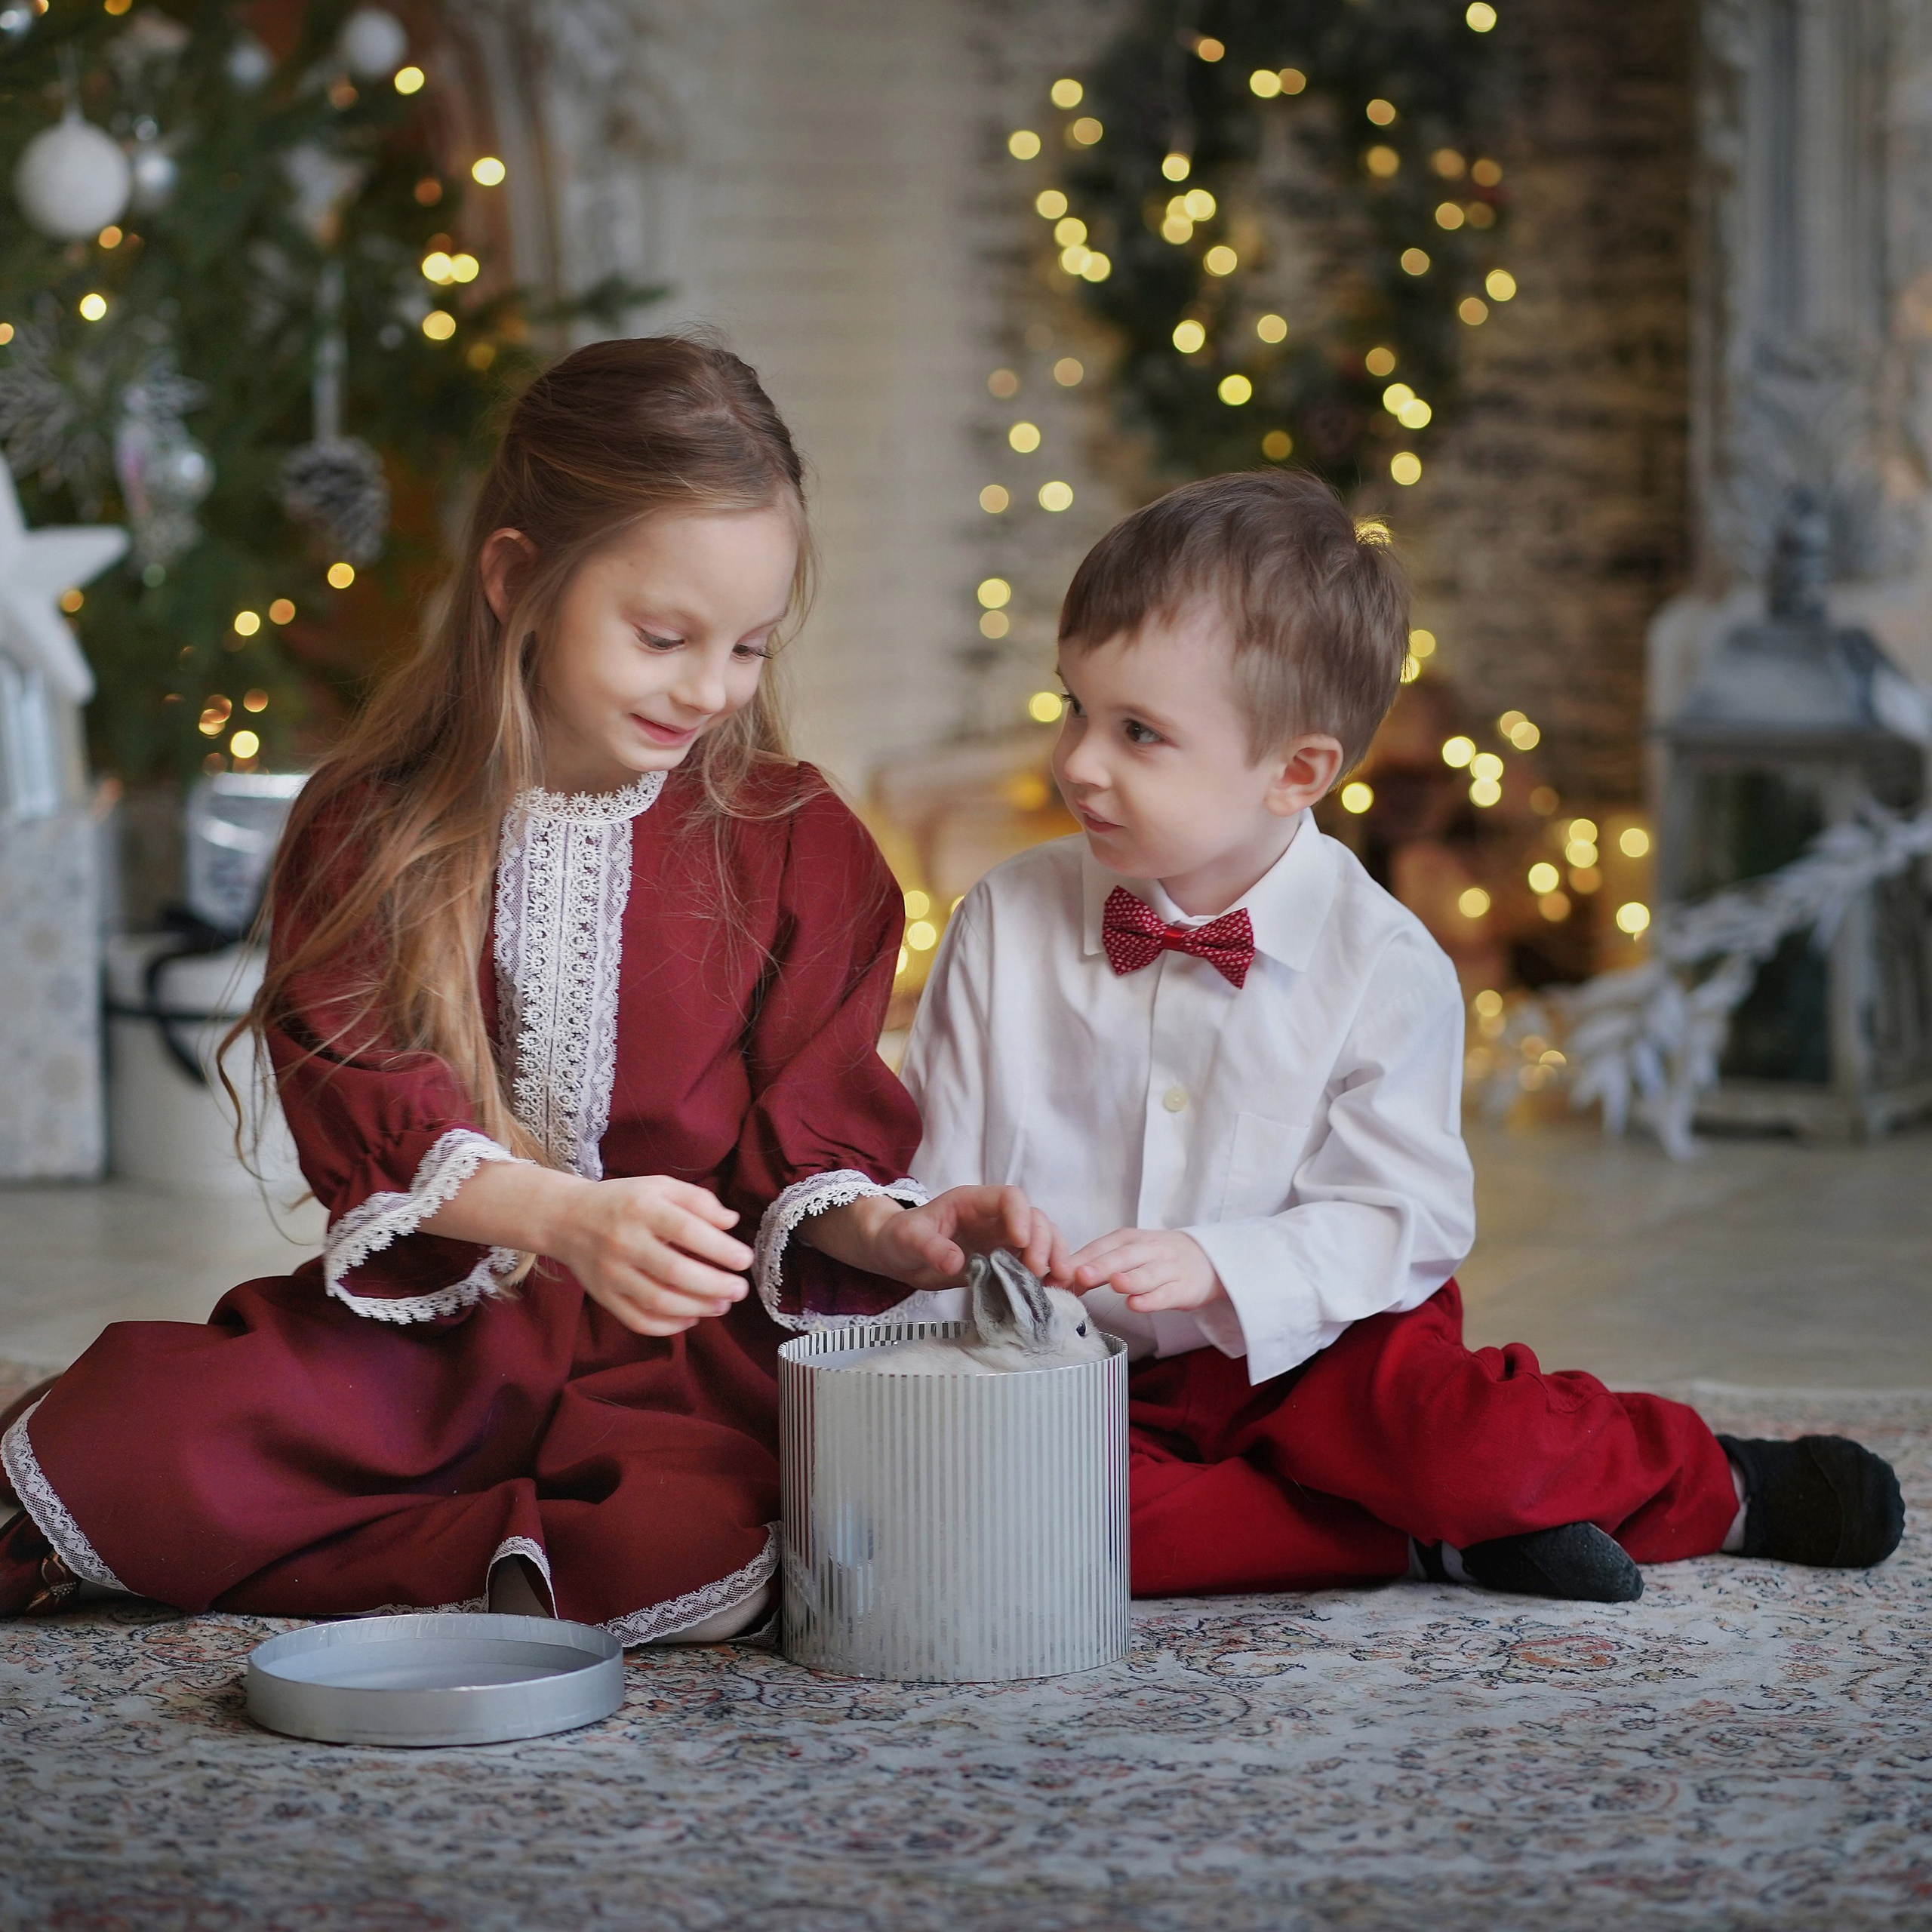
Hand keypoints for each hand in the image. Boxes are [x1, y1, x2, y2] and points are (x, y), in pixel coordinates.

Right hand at [550, 1176, 753, 1336]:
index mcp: (642, 1208)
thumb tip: (730, 1223)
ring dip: (697, 1308)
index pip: (686, 1230)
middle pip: (675, 1271)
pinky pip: (638, 1320)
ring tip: (722, 1305)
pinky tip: (691, 1318)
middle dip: (715, 1285)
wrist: (567, 1219)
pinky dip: (669, 1326)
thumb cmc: (624, 1201)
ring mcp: (611, 1272)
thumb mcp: (660, 1186)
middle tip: (740, 1290)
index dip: (720, 1248)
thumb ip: (698, 1200)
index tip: (744, 1260)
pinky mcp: (603, 1296)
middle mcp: (624, 1241)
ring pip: (658, 1300)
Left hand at [804, 1184, 1069, 1289]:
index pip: (1009, 1197)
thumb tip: (957, 1263)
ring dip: (1054, 1256)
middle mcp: (995, 1217)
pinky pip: (1035, 1261)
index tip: (1019, 1243)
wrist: (899, 1255)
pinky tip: (1054, 1289)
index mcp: (973, 1202)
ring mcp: (1003, 1238)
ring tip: (1057, 1281)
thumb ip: (931, 1248)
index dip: (1020, 1216)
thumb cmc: (902, 1237)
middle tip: (1039, 1271)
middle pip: (1033, 1218)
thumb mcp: (909, 1240)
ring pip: (1042, 1238)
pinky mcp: (1005, 1259)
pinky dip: (1048, 1272)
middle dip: (1043, 1242)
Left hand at [1069, 1227, 1224, 1312]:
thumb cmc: (1154, 1257)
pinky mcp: (1182, 1289)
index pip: (1101, 1246)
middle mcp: (1147, 1250)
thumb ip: (1095, 1266)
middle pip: (1122, 1257)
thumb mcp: (1126, 1253)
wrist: (1204, 1259)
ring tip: (1113, 1284)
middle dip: (1101, 1266)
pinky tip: (1136, 1304)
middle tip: (1080, 1275)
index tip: (1056, 1274)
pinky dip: (1151, 1300)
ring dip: (1129, 1280)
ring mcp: (1167, 1269)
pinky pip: (1165, 1295)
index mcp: (1128, 1239)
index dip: (1078, 1260)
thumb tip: (1058, 1279)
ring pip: (1146, 1274)